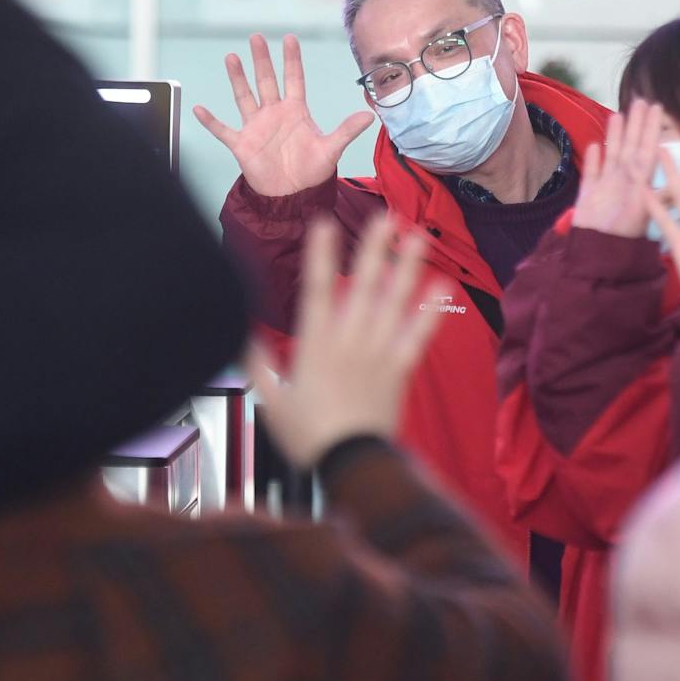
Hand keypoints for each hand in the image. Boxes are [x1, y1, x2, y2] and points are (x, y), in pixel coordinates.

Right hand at [193, 34, 373, 197]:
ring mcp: (256, 127)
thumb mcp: (330, 149)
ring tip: (231, 57)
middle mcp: (274, 114)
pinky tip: (199, 109)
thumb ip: (346, 131)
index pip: (293, 78)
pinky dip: (211, 121)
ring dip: (237, 78)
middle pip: (266, 80)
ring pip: (244, 97)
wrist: (293, 195)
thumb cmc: (312, 171)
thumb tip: (369, 116)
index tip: (288, 38)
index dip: (291, 59)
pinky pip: (223, 130)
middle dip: (261, 59)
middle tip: (256, 37)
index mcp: (295, 111)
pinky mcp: (242, 144)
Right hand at [247, 217, 440, 468]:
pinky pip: (418, 335)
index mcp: (315, 345)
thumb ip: (255, 364)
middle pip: (363, 286)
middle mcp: (350, 341)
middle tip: (385, 216)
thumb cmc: (308, 436)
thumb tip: (238, 334)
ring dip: (406, 268)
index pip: (317, 291)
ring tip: (417, 237)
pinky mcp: (400, 369)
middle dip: (373, 249)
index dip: (320, 256)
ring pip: (394, 302)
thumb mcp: (270, 400)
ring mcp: (378, 353)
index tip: (324, 224)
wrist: (352, 463)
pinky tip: (440, 286)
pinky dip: (430, 311)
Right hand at [573, 99, 666, 237]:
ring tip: (618, 114)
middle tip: (641, 101)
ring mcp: (606, 188)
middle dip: (635, 126)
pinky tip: (594, 144)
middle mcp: (625, 182)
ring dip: (615, 136)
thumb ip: (668, 195)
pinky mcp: (588, 197)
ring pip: (612, 156)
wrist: (597, 258)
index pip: (647, 150)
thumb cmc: (625, 240)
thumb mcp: (650, 213)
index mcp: (640, 184)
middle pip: (631, 148)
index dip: (651, 130)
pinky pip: (591, 174)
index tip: (658, 108)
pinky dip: (592, 160)